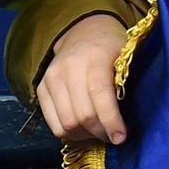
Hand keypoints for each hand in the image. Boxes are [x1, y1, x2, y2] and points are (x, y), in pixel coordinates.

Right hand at [35, 14, 128, 143]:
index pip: (99, 95)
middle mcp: (69, 68)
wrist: (84, 31)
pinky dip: (69, 134)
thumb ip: (125, 85)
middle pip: (81, 115)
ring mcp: (52, 78)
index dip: (111, 121)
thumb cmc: (111, 47)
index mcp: (94, 57)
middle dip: (100, 132)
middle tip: (113, 136)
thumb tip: (127, 122)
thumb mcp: (126, 58)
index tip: (121, 137)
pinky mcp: (41, 88)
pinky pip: (52, 123)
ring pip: (66, 124)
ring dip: (85, 136)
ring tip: (99, 133)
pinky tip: (83, 130)